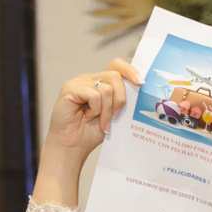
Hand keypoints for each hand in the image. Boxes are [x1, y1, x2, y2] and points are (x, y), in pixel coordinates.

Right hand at [33, 60, 142, 202]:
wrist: (73, 145)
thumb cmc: (91, 132)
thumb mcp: (113, 115)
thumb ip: (122, 101)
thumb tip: (139, 90)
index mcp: (101, 82)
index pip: (117, 65)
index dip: (130, 70)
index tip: (141, 83)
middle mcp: (90, 79)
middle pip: (115, 77)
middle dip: (120, 100)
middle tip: (114, 117)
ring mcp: (79, 82)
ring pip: (107, 89)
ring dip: (107, 110)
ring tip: (99, 121)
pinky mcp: (70, 88)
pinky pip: (94, 95)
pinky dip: (95, 110)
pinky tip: (87, 117)